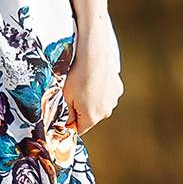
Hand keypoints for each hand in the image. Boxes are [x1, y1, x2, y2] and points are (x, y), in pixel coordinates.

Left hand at [61, 13, 122, 128]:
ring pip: (99, 105)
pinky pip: (106, 94)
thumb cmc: (77, 75)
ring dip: (92, 100)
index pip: (79, 129)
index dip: (70, 123)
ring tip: (84, 85)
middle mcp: (106, 112)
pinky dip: (100, 91)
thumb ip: (66, 114)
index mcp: (92, 117)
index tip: (64, 115)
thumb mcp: (65, 97)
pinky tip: (93, 79)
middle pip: (90, 118)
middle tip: (72, 95)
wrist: (93, 54)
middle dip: (81, 111)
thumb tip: (67, 123)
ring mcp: (113, 100)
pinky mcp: (118, 88)